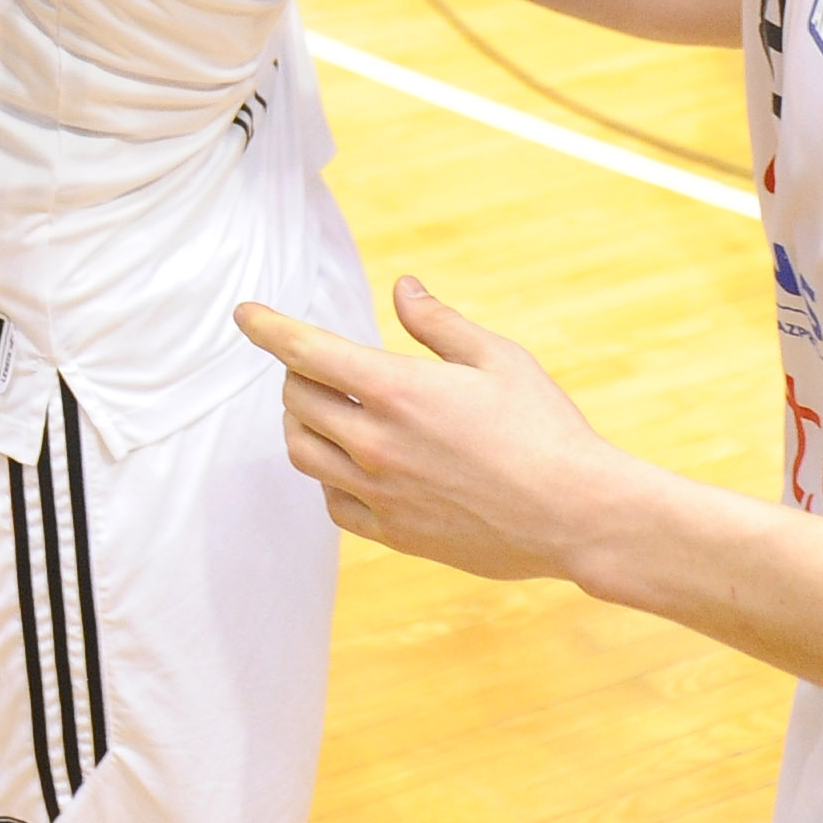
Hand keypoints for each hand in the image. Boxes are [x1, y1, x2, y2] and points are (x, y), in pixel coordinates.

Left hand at [242, 279, 629, 583]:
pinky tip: (351, 462)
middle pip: (296, 399)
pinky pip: (333, 503)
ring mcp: (380, 492)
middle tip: (318, 364)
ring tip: (324, 409)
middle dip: (296, 373)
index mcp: (396, 390)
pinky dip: (328, 476)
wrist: (577, 515)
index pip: (305, 350)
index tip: (245, 313)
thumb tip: (402, 289)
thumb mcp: (497, 358)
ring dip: (302, 423)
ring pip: (303, 451)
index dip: (267, 326)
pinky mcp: (394, 532)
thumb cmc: (545, 428)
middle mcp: (375, 442)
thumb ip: (439, 323)